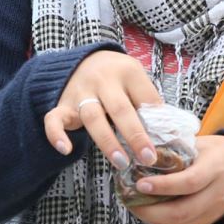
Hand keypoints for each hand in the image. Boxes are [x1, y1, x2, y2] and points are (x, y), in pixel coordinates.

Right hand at [44, 49, 162, 169]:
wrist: (83, 61)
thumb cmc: (117, 78)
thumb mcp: (137, 80)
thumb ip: (149, 102)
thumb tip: (170, 133)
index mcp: (126, 71)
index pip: (144, 97)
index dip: (157, 122)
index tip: (166, 144)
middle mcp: (102, 80)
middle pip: (119, 109)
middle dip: (135, 135)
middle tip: (148, 158)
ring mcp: (80, 92)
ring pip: (92, 117)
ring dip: (107, 141)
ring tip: (121, 162)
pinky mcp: (62, 105)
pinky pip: (54, 119)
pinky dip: (56, 134)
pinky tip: (66, 150)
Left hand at [126, 135, 223, 223]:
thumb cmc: (223, 153)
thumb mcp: (204, 143)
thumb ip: (178, 149)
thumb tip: (145, 151)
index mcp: (215, 168)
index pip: (189, 182)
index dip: (163, 186)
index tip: (140, 184)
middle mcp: (216, 193)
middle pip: (182, 211)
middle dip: (150, 210)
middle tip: (128, 200)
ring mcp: (214, 211)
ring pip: (180, 223)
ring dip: (152, 218)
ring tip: (133, 205)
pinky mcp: (209, 221)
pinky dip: (162, 221)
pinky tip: (149, 211)